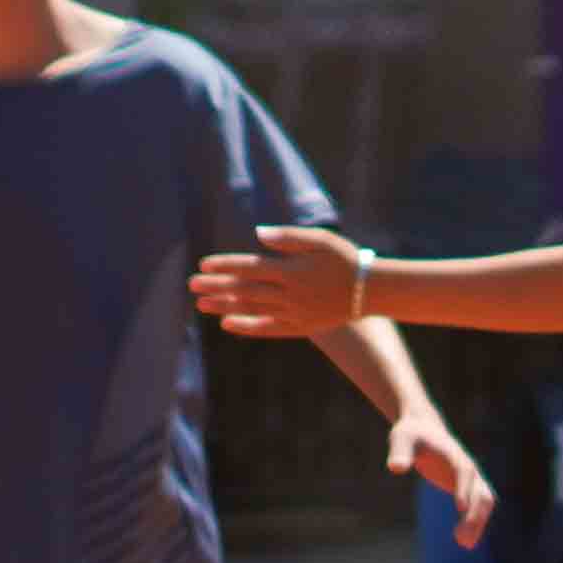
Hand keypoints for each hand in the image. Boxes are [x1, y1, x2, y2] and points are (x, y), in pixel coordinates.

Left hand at [193, 224, 371, 338]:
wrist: (370, 291)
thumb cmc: (345, 259)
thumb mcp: (322, 240)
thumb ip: (290, 237)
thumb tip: (259, 234)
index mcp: (292, 270)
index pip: (251, 267)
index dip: (226, 266)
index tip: (204, 265)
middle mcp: (290, 293)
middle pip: (246, 290)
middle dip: (217, 287)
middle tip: (192, 286)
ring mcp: (294, 313)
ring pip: (253, 309)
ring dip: (225, 306)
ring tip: (202, 304)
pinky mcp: (301, 327)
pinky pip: (268, 329)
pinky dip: (248, 326)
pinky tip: (228, 325)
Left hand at [390, 404, 495, 547]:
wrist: (423, 428)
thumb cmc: (410, 433)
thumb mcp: (401, 438)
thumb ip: (400, 452)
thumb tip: (396, 468)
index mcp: (452, 454)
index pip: (463, 471)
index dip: (464, 488)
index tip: (460, 508)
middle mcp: (467, 466)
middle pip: (480, 491)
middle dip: (474, 514)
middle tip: (461, 539)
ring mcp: (471, 477)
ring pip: (484, 501)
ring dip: (478, 522)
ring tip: (464, 544)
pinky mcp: (468, 486)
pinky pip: (479, 506)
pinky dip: (475, 523)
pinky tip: (464, 542)